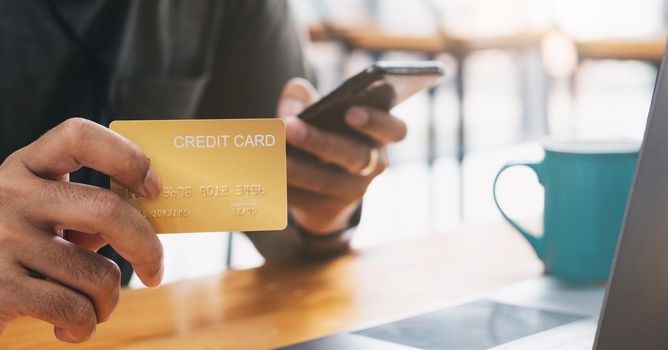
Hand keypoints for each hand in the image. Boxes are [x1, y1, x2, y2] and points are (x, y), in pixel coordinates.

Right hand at [0, 118, 163, 342]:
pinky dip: (84, 326)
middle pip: (107, 211)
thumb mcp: (41, 215)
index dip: (127, 157)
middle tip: (156, 271)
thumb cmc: (16, 250)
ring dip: (108, 301)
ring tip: (95, 307)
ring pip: (99, 274)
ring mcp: (3, 240)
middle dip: (147, 248)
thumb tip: (149, 224)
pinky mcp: (0, 287)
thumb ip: (84, 210)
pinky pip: (74, 309)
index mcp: (26, 167)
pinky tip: (72, 327)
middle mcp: (11, 195)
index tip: (153, 188)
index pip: (79, 136)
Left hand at [277, 78, 406, 233]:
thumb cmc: (327, 135)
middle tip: (289, 125)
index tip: (351, 112)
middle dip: (319, 141)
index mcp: (379, 137)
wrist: (325, 189)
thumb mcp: (321, 113)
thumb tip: (288, 107)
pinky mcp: (327, 209)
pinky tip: (260, 172)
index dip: (377, 122)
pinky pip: (303, 198)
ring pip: (324, 180)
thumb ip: (304, 97)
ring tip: (267, 151)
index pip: (395, 130)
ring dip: (293, 166)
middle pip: (353, 156)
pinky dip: (280, 184)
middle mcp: (372, 165)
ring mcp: (352, 191)